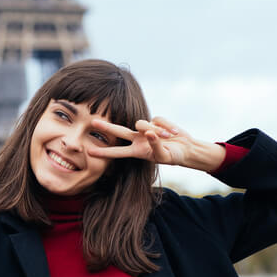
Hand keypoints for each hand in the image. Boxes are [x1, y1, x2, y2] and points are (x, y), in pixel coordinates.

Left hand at [87, 117, 225, 171]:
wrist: (186, 149)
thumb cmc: (173, 156)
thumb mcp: (164, 156)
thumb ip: (155, 145)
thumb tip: (148, 133)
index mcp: (137, 151)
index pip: (117, 152)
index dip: (104, 152)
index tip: (89, 151)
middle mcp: (138, 139)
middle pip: (119, 131)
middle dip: (106, 127)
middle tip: (93, 122)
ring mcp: (146, 129)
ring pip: (142, 123)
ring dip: (156, 131)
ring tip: (169, 137)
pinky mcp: (156, 121)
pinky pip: (158, 120)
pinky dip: (167, 126)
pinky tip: (174, 132)